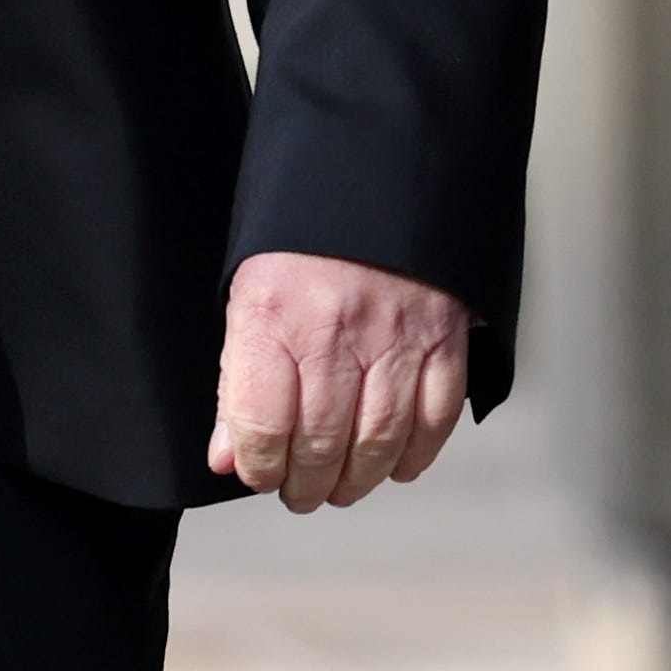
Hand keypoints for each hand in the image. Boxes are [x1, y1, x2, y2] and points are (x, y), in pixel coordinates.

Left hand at [210, 251, 469, 511]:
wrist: (374, 178)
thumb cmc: (304, 243)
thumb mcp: (248, 300)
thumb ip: (236, 382)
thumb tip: (228, 456)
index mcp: (273, 315)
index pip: (261, 424)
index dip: (257, 467)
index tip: (259, 474)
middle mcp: (334, 329)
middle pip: (320, 442)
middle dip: (306, 485)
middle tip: (302, 492)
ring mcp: (395, 335)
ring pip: (377, 440)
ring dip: (357, 480)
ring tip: (341, 487)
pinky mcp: (442, 335)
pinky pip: (434, 416)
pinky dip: (415, 454)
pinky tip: (395, 465)